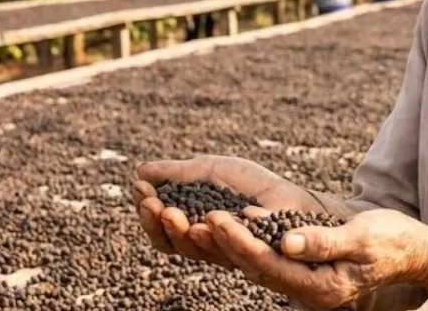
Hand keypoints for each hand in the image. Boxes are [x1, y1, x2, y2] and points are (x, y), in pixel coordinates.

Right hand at [133, 155, 323, 268]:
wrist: (288, 195)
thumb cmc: (247, 183)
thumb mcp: (208, 170)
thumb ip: (177, 173)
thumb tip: (141, 171)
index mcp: (188, 222)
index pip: (159, 223)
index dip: (146, 208)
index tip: (139, 187)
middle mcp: (201, 242)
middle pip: (169, 242)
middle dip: (155, 222)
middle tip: (151, 203)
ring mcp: (223, 251)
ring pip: (193, 249)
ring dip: (179, 230)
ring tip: (170, 211)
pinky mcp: (247, 256)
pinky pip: (227, 251)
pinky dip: (214, 236)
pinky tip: (205, 221)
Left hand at [204, 208, 427, 309]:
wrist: (412, 252)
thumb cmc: (392, 241)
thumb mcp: (361, 238)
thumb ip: (323, 241)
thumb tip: (286, 241)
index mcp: (320, 286)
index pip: (269, 264)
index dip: (239, 242)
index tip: (214, 220)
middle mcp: (307, 289)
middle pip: (254, 266)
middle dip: (221, 243)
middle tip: (190, 219)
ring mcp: (303, 282)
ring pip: (255, 263)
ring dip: (225, 243)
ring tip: (195, 221)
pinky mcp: (302, 268)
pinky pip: (265, 257)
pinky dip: (243, 241)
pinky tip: (223, 225)